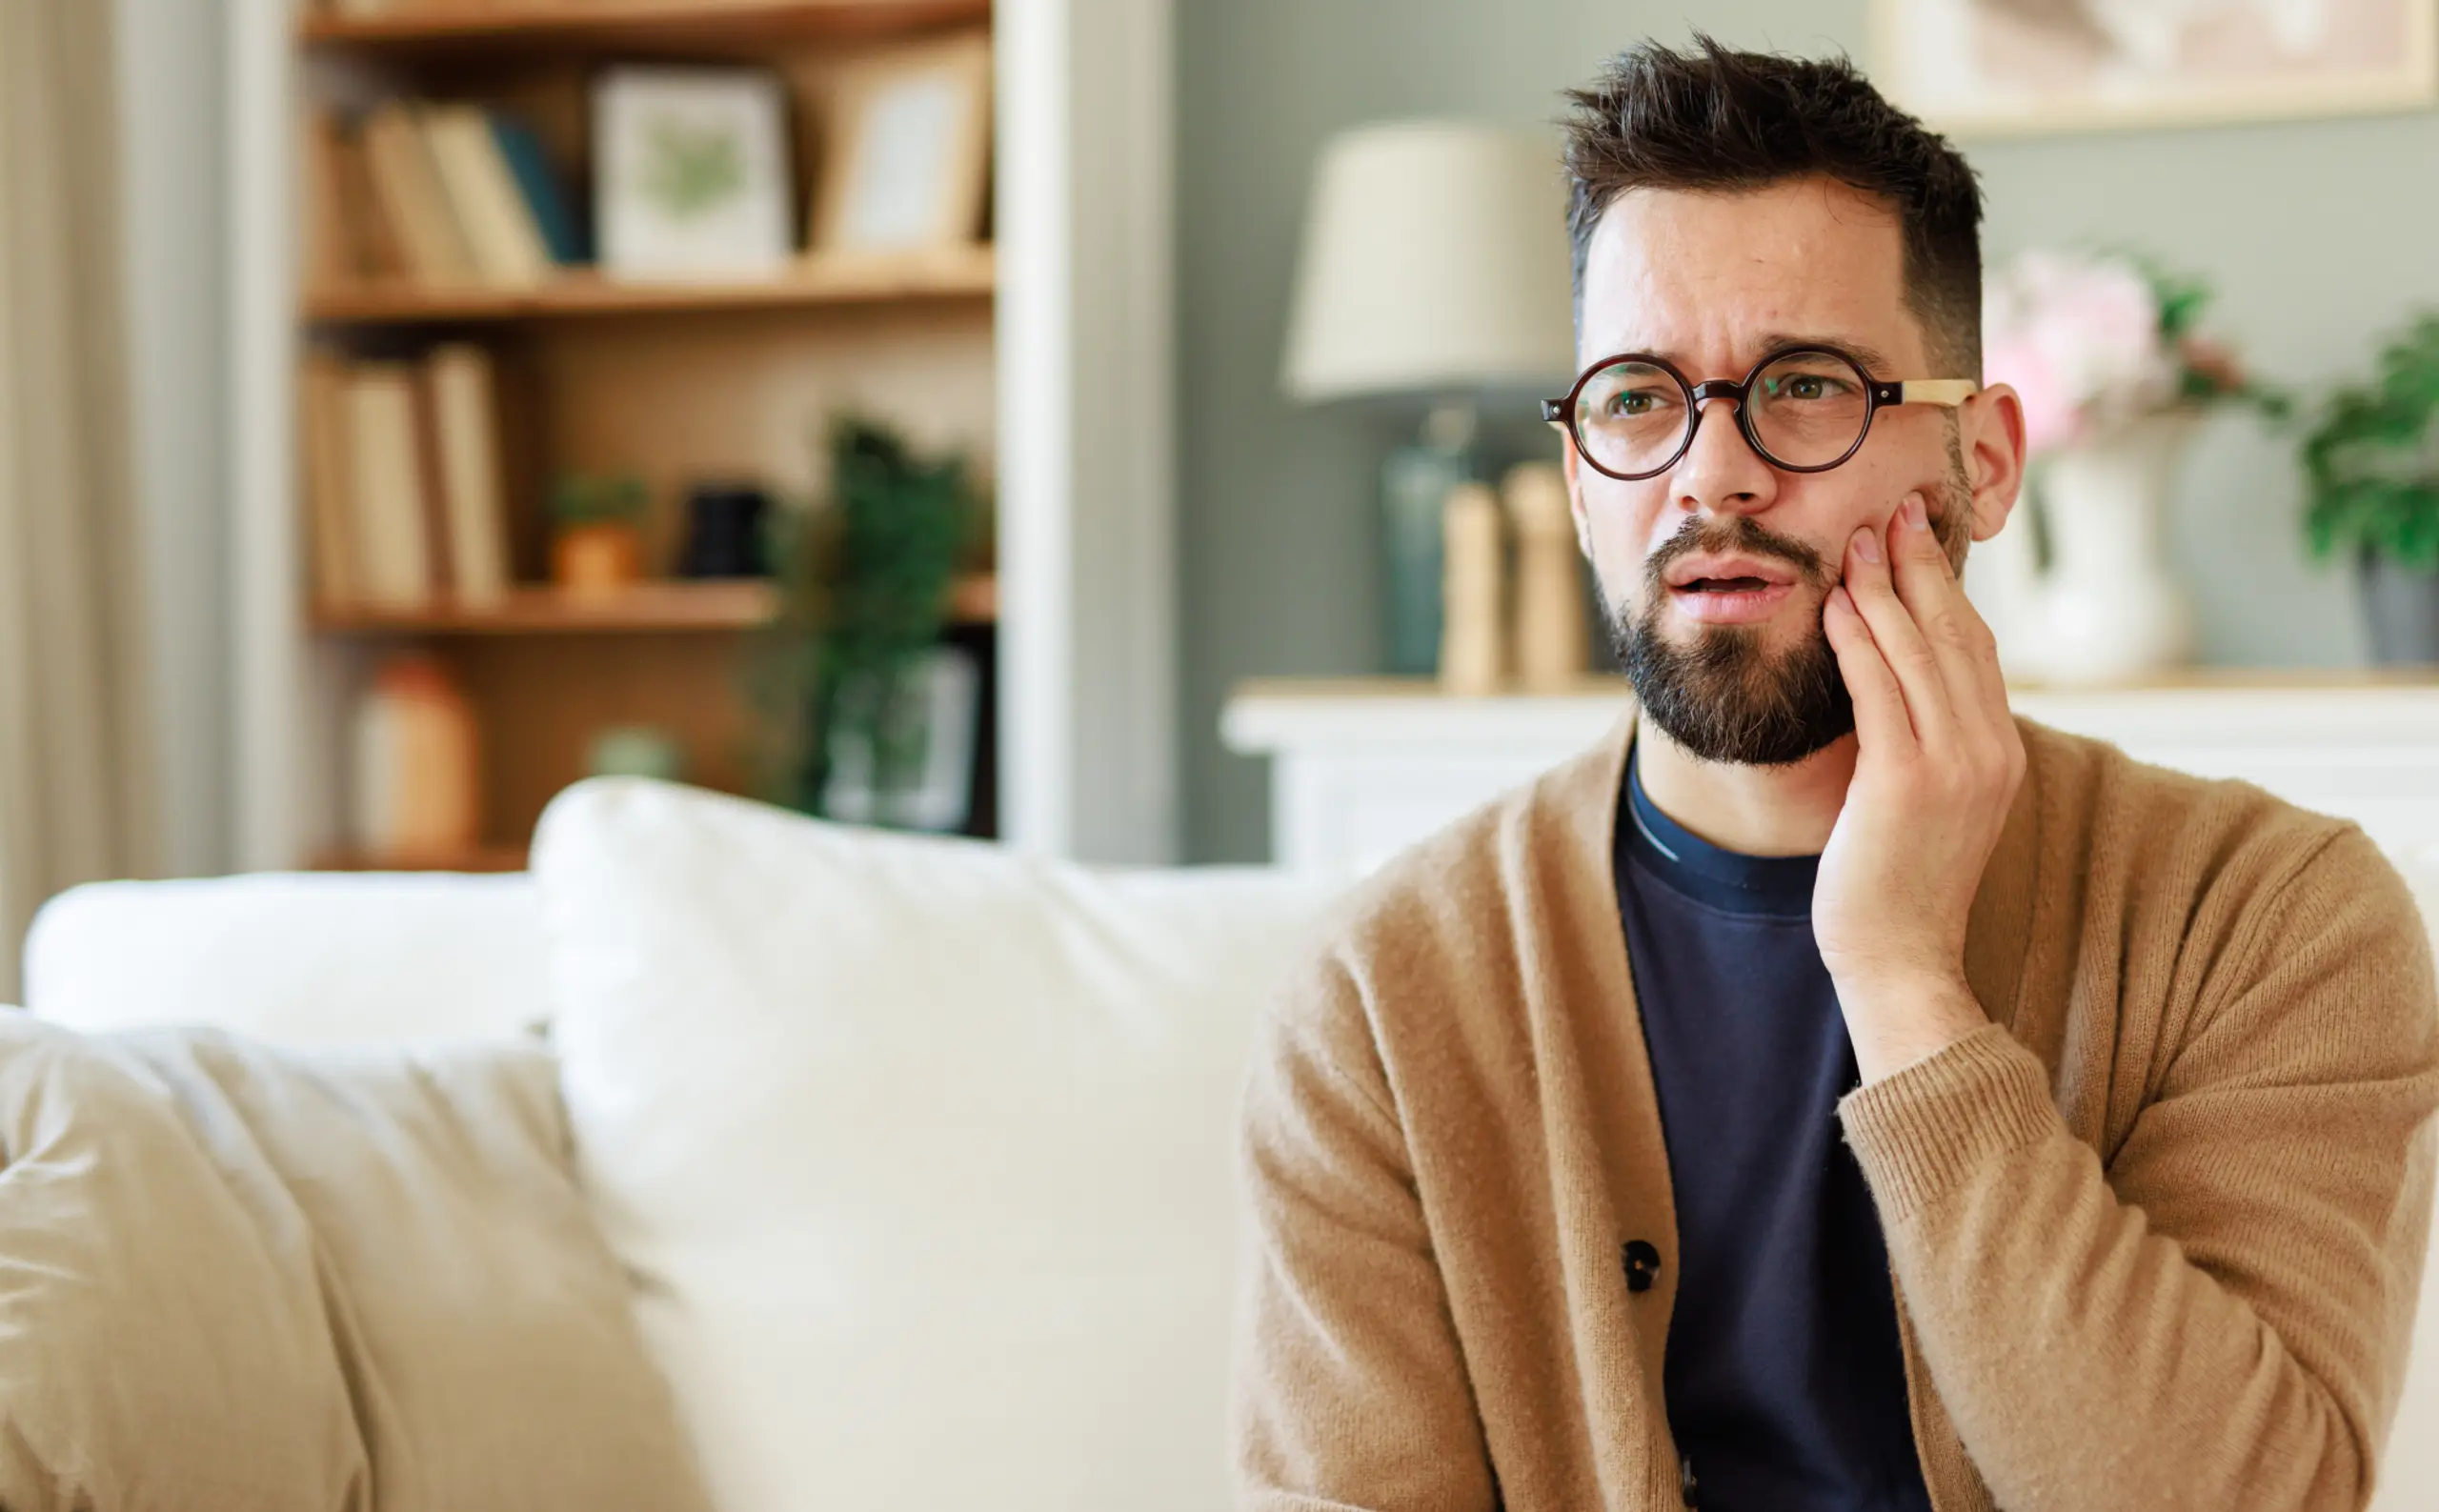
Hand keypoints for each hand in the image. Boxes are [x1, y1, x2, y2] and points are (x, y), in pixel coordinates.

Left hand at [1815, 493, 2025, 1083]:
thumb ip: (1929, 745)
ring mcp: (1953, 766)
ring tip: (1857, 542)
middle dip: (1921, 567)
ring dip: (1884, 587)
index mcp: (2003, 753)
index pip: (1978, 649)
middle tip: (1892, 513)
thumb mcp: (1933, 803)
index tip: (1920, 540)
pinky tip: (1835, 603)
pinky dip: (1858, 637)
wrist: (1901, 959)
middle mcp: (1990, 751)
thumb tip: (1898, 687)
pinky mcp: (1906, 782)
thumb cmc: (1899, 884)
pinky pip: (1879, 690)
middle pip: (1956, 635)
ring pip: (1918, 652)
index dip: (1949, 588)